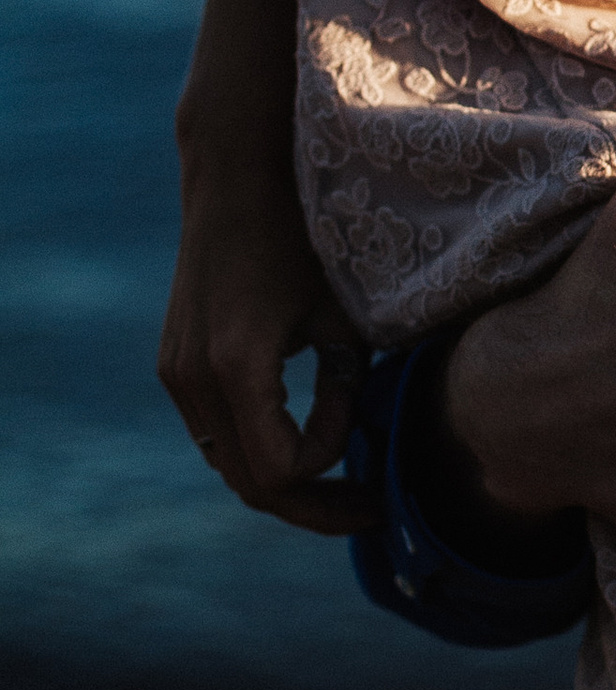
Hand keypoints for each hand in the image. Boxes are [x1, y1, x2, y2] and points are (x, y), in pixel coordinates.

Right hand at [159, 149, 373, 534]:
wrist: (235, 180)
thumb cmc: (302, 238)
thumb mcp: (341, 317)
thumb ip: (345, 388)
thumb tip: (347, 445)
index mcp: (236, 366)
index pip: (279, 472)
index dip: (330, 476)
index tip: (368, 451)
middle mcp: (193, 378)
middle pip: (248, 484)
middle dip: (310, 506)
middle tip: (367, 509)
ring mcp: (176, 374)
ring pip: (228, 464)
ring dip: (282, 479)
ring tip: (340, 482)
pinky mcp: (174, 365)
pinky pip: (216, 433)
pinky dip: (257, 448)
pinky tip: (304, 439)